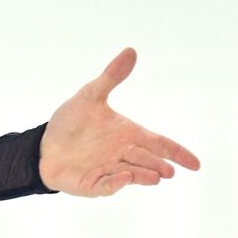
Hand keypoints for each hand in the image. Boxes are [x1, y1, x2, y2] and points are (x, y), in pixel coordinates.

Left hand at [38, 48, 199, 196]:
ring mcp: (107, 170)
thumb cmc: (69, 123)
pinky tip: (125, 179)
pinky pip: (106, 186)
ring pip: (131, 175)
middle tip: (169, 171)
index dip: (177, 153)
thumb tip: (130, 51)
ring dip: (143, 176)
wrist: (42, 145)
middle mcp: (121, 154)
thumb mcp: (89, 96)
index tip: (195, 164)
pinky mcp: (91, 184)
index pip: (159, 144)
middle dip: (159, 166)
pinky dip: (116, 183)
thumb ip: (111, 77)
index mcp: (127, 135)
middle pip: (148, 161)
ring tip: (156, 177)